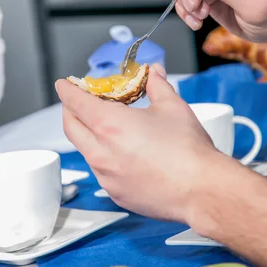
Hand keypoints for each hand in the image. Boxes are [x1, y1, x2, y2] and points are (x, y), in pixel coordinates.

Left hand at [56, 65, 214, 222]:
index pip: (75, 103)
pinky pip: (101, 171)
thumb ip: (157, 86)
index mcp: (109, 125)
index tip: (64, 85)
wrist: (202, 190)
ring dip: (88, 136)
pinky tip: (122, 154)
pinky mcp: (115, 194)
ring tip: (105, 128)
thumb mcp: (172, 107)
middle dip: (70, 112)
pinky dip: (104, 158)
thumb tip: (154, 73)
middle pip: (70, 128)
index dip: (67, 90)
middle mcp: (100, 152)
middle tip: (78, 103)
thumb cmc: (188, 150)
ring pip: (85, 150)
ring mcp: (105, 176)